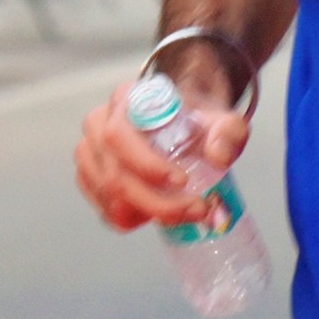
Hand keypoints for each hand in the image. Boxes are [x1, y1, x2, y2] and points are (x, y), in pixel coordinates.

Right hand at [73, 75, 249, 233]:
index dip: (146, 164)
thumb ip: (228, 131)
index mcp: (126, 100)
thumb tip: (219, 156)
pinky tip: (154, 215)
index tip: (183, 181)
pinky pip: (103, 207)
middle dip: (155, 201)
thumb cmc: (193, 119)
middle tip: (195, 210)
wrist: (178, 121)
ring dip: (145, 213)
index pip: (120, 135)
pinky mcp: (90, 176)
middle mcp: (99, 123)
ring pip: (108, 195)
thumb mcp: (220, 118)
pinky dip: (129, 218)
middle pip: (114, 173)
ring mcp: (90, 151)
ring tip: (182, 213)